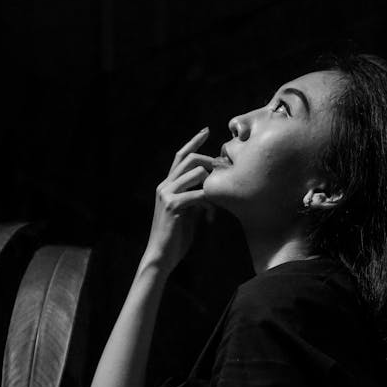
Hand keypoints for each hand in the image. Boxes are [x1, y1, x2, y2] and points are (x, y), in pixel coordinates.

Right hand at [144, 127, 215, 271]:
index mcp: (167, 185)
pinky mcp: (173, 206)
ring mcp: (167, 194)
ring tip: (217, 203)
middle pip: (190, 158)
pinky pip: (199, 194)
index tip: (206, 130)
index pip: (180, 155)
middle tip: (226, 174)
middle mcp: (165, 185)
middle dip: (211, 162)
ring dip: (213, 184)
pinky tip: (211, 217)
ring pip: (197, 172)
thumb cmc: (175, 238)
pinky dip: (210, 203)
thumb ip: (196, 199)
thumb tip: (211, 193)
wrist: (161, 256)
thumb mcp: (188, 214)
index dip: (194, 141)